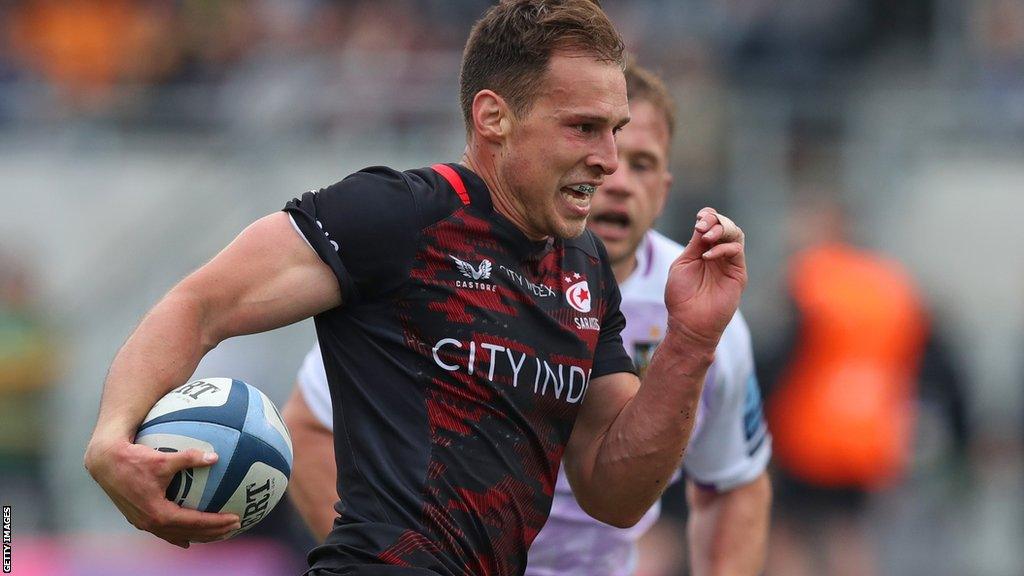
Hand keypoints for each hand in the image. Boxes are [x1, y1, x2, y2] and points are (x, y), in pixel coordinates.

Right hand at [84, 439, 240, 547]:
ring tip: (217, 532)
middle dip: (213, 532)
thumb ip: (190, 458)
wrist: (105, 463)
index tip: (235, 519)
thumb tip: (215, 457)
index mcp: (159, 513)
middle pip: (189, 533)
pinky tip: (188, 536)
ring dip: (198, 534)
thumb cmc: (134, 459)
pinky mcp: (138, 518)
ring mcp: (143, 523)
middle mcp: (151, 523)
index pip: (195, 522)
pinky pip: (164, 530)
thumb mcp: (164, 459)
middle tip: (234, 526)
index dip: (217, 522)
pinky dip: (180, 533)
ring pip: (176, 535)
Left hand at [664, 207, 746, 348]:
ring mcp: (730, 263)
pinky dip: (723, 249)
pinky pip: (736, 251)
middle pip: (726, 226)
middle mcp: (719, 254)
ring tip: (706, 236)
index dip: (708, 216)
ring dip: (722, 230)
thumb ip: (695, 245)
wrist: (689, 323)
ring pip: (736, 235)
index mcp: (704, 250)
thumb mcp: (683, 264)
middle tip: (701, 226)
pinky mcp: (738, 274)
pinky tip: (707, 256)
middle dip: (715, 221)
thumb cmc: (681, 297)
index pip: (712, 224)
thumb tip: (702, 224)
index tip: (699, 219)